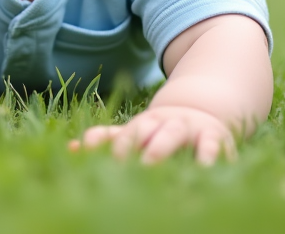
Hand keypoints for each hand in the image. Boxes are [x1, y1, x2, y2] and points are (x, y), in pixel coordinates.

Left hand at [69, 106, 236, 165]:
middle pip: (146, 129)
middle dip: (133, 144)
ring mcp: (188, 128)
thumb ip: (108, 141)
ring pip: (173, 133)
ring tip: (150, 166)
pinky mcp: (214, 137)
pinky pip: (211, 145)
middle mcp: (162, 123)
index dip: (115, 145)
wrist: (202, 113)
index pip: (125, 132)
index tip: (102, 160)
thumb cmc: (161, 132)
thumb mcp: (136, 134)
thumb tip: (71, 148)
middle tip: (121, 165)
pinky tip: (202, 171)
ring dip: (162, 147)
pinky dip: (208, 156)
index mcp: (143, 124)